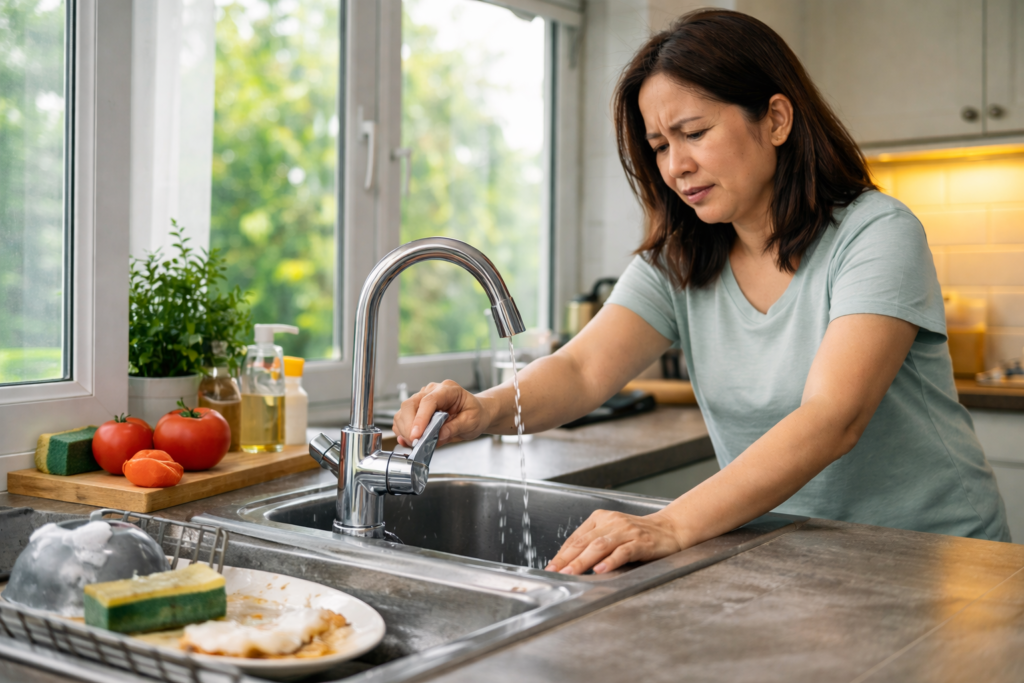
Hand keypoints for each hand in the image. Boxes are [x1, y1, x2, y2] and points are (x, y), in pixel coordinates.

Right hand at [393, 380, 491, 447]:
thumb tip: (438, 435)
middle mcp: (432, 391)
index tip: (417, 435)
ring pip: (403, 412)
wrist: (476, 413)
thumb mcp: (471, 422)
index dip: (420, 419)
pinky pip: (402, 419)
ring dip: (405, 430)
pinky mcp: (417, 410)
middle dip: (409, 426)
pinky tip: (411, 440)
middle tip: (415, 443)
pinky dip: (403, 432)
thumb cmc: (475, 414)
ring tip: (416, 444)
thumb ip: (455, 428)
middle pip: (410, 404)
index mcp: (448, 390)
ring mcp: (422, 399)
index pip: (429, 401)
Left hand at [544, 509, 686, 574]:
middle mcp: (612, 522)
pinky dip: (611, 561)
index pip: (576, 537)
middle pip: (585, 541)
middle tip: (556, 571)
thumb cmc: (638, 535)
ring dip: (583, 561)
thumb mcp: (612, 534)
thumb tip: (570, 562)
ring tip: (572, 572)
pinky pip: (623, 551)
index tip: (552, 567)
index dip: (562, 553)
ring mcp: (627, 531)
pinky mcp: (641, 542)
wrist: (670, 529)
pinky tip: (601, 570)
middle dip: (568, 558)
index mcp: (601, 518)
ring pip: (600, 545)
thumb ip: (593, 544)